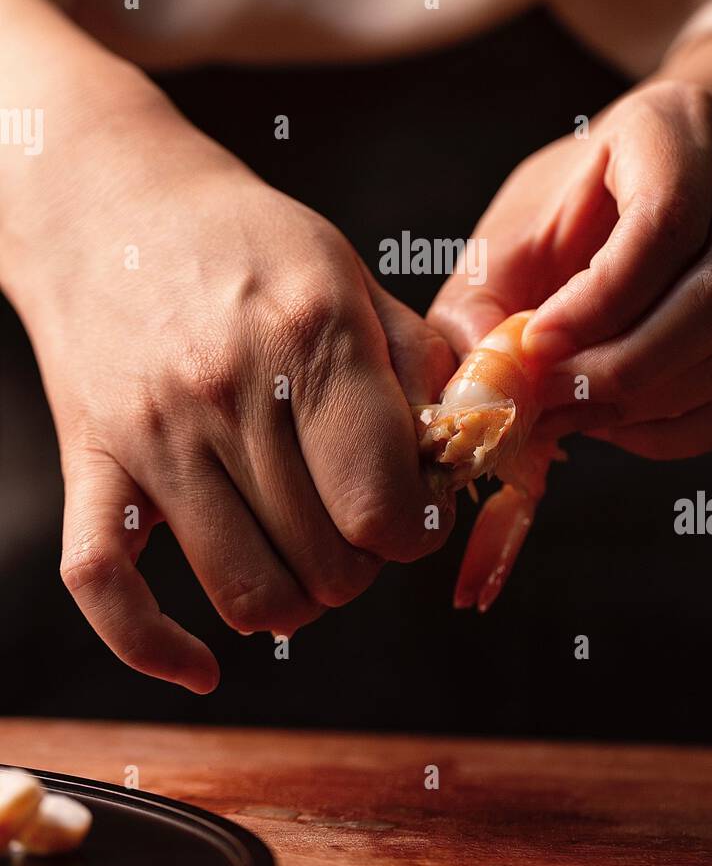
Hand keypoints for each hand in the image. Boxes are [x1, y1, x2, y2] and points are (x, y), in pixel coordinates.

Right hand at [13, 97, 454, 692]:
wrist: (111, 202)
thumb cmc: (245, 240)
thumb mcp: (352, 274)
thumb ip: (421, 367)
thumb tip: (466, 454)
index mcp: (314, 336)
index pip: (385, 504)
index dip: (414, 531)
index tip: (410, 514)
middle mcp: (231, 389)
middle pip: (326, 561)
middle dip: (360, 565)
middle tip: (356, 527)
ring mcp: (153, 431)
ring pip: (244, 591)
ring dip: (291, 601)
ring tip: (300, 557)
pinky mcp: (90, 460)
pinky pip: (104, 586)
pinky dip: (154, 648)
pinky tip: (202, 663)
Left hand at [430, 74, 711, 459]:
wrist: (629, 198)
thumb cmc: (560, 214)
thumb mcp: (503, 239)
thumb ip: (478, 305)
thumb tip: (488, 384)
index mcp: (673, 126)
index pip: (666, 219)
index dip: (601, 299)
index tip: (538, 344)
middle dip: (629, 363)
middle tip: (556, 396)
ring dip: (653, 400)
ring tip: (576, 412)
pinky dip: (682, 428)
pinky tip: (619, 424)